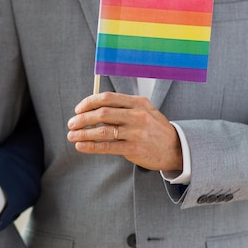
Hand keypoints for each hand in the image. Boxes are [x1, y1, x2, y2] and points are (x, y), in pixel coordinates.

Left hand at [67, 92, 182, 170]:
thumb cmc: (154, 129)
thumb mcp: (144, 111)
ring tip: (72, 136)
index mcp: (138, 103)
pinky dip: (91, 146)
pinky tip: (80, 146)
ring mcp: (136, 132)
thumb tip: (93, 107)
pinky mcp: (134, 149)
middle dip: (82, 118)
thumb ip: (123, 107)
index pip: (107, 98)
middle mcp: (137, 115)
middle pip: (102, 113)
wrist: (176, 148)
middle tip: (71, 124)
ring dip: (83, 133)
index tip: (78, 109)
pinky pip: (107, 146)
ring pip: (102, 130)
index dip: (89, 102)